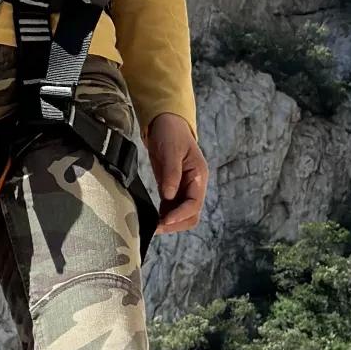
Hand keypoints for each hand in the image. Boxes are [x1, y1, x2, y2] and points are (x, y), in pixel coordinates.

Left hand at [145, 115, 209, 234]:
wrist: (165, 122)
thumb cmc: (171, 133)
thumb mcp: (170, 151)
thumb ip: (171, 174)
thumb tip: (170, 196)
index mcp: (198, 176)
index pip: (194, 204)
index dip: (180, 215)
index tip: (164, 221)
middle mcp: (194, 185)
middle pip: (191, 214)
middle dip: (176, 223)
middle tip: (156, 227)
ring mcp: (184, 187)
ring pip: (182, 214)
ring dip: (170, 222)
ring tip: (152, 225)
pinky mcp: (173, 187)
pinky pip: (172, 207)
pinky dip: (164, 214)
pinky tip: (153, 216)